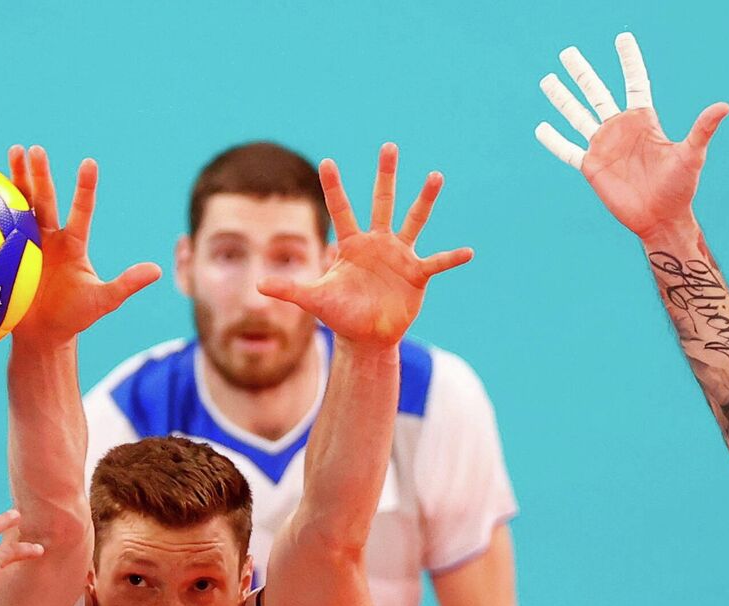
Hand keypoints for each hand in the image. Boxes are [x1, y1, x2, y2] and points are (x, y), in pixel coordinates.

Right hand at [6, 145, 160, 345]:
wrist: (43, 336)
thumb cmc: (74, 318)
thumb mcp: (103, 301)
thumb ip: (127, 284)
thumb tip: (158, 270)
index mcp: (72, 243)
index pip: (81, 210)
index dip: (85, 188)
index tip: (89, 162)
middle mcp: (49, 237)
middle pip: (44, 200)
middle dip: (40, 175)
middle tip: (35, 149)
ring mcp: (26, 244)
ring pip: (20, 206)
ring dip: (16, 179)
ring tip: (14, 150)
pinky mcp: (5, 254)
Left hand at [255, 144, 471, 351]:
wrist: (367, 335)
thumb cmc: (341, 314)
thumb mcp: (315, 300)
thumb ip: (290, 289)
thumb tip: (260, 285)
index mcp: (352, 245)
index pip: (341, 210)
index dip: (334, 187)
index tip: (327, 161)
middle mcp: (378, 242)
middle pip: (382, 202)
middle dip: (385, 175)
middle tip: (388, 146)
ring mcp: (399, 256)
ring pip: (413, 220)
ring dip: (425, 199)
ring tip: (435, 176)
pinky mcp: (417, 275)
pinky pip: (436, 263)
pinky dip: (451, 258)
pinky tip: (468, 252)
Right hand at [535, 33, 728, 241]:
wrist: (662, 219)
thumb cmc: (680, 188)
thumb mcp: (692, 155)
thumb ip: (702, 129)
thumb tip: (724, 106)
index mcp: (643, 120)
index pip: (634, 82)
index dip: (629, 60)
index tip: (622, 38)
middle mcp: (620, 129)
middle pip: (596, 92)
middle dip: (582, 73)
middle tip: (567, 52)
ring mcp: (603, 146)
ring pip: (577, 115)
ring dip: (562, 98)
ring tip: (547, 79)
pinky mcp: (591, 167)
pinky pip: (568, 150)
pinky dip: (554, 140)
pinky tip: (541, 128)